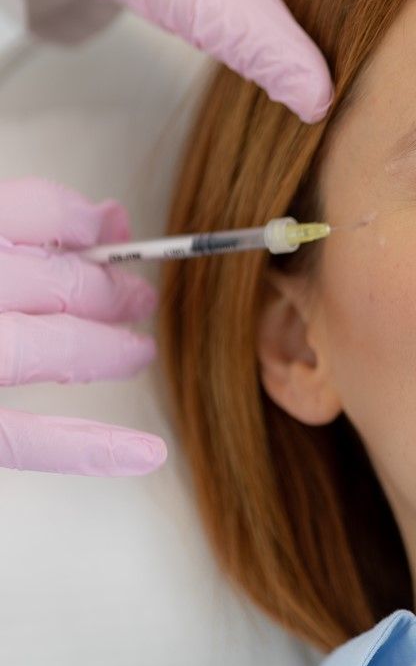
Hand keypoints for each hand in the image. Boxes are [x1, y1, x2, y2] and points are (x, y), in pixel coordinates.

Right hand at [0, 178, 164, 476]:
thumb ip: (22, 221)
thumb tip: (111, 218)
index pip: (30, 211)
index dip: (81, 223)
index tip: (108, 232)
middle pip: (55, 283)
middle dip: (108, 291)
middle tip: (137, 299)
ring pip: (50, 349)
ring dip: (107, 349)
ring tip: (138, 350)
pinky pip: (19, 440)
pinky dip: (85, 449)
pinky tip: (147, 453)